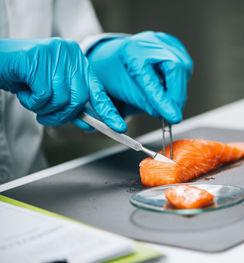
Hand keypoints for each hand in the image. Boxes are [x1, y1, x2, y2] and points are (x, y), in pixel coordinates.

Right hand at [0, 38, 126, 131]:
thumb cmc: (24, 76)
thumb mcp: (52, 91)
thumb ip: (71, 104)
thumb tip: (89, 124)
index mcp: (78, 60)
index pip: (97, 90)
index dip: (108, 111)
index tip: (119, 127)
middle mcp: (70, 54)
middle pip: (80, 99)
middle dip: (63, 115)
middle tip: (45, 115)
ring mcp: (55, 54)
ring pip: (61, 100)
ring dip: (44, 109)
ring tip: (31, 98)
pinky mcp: (37, 59)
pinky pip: (43, 96)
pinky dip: (31, 102)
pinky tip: (23, 91)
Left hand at [88, 31, 192, 123]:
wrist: (116, 57)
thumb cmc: (119, 75)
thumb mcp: (126, 91)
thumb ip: (147, 103)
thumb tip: (167, 114)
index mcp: (131, 52)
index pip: (151, 80)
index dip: (163, 101)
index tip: (173, 117)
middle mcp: (148, 41)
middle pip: (175, 68)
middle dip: (177, 95)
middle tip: (174, 113)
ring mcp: (162, 39)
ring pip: (183, 67)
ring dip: (179, 89)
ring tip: (169, 101)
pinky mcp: (173, 43)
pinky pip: (184, 65)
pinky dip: (180, 81)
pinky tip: (170, 87)